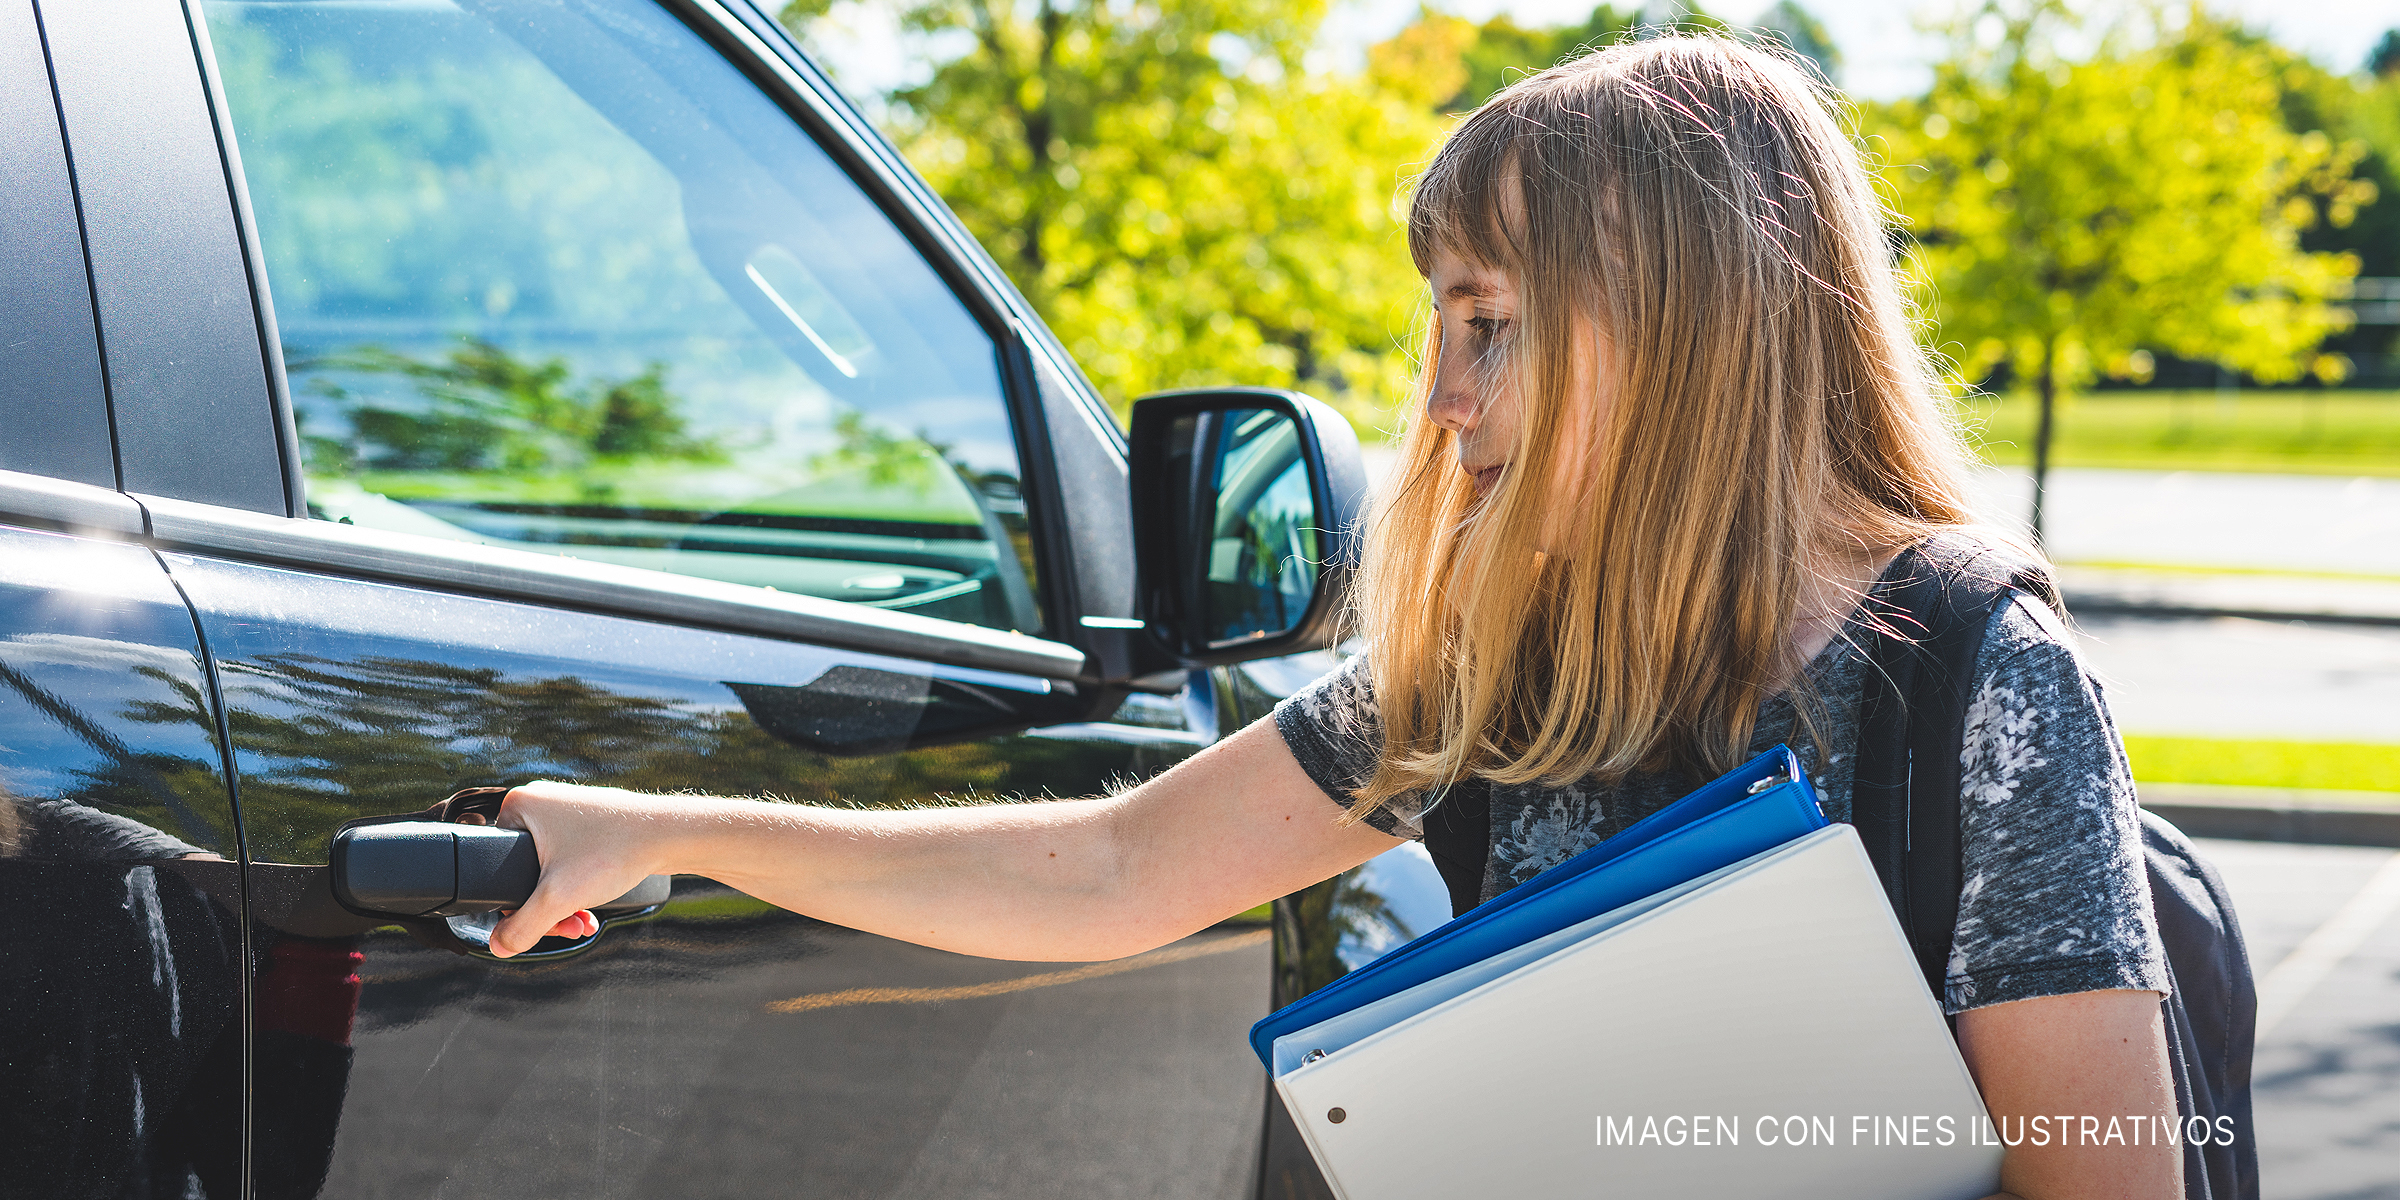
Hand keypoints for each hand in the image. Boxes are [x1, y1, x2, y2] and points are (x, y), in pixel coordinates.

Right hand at [486, 780, 664, 957]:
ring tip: (583, 923)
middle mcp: (539, 801)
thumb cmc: (615, 850)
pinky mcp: (588, 821)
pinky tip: (590, 910)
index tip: (544, 923)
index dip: (516, 906)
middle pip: (524, 873)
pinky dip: (578, 887)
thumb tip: (499, 946)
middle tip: (569, 927)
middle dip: (547, 908)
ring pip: (550, 871)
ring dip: (564, 903)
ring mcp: (565, 810)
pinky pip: (570, 861)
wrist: (670, 834)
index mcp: (518, 806)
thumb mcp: (558, 898)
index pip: (495, 867)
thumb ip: (522, 927)